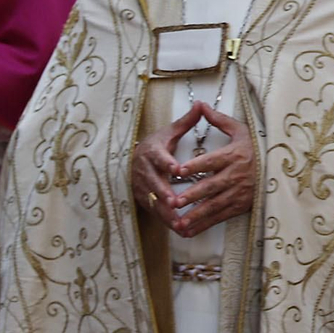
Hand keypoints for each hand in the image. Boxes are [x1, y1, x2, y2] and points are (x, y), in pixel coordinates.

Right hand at [131, 102, 203, 226]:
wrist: (132, 160)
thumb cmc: (157, 146)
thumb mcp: (169, 133)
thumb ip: (186, 122)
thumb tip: (201, 103)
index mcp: (152, 152)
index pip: (159, 158)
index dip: (167, 163)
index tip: (177, 169)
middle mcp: (145, 171)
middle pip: (154, 182)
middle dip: (164, 193)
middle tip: (175, 201)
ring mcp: (142, 187)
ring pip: (154, 200)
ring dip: (165, 212)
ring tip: (178, 222)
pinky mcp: (144, 200)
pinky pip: (155, 212)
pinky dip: (166, 221)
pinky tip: (179, 229)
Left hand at [169, 103, 256, 237]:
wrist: (279, 166)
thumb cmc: (256, 146)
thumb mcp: (241, 130)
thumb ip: (219, 120)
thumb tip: (201, 105)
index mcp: (234, 155)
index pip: (211, 161)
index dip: (195, 166)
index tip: (179, 171)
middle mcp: (237, 175)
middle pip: (212, 186)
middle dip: (193, 195)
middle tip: (175, 201)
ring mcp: (240, 192)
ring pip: (215, 205)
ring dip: (197, 215)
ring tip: (180, 222)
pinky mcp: (241, 205)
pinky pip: (221, 216)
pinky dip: (205, 224)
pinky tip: (189, 230)